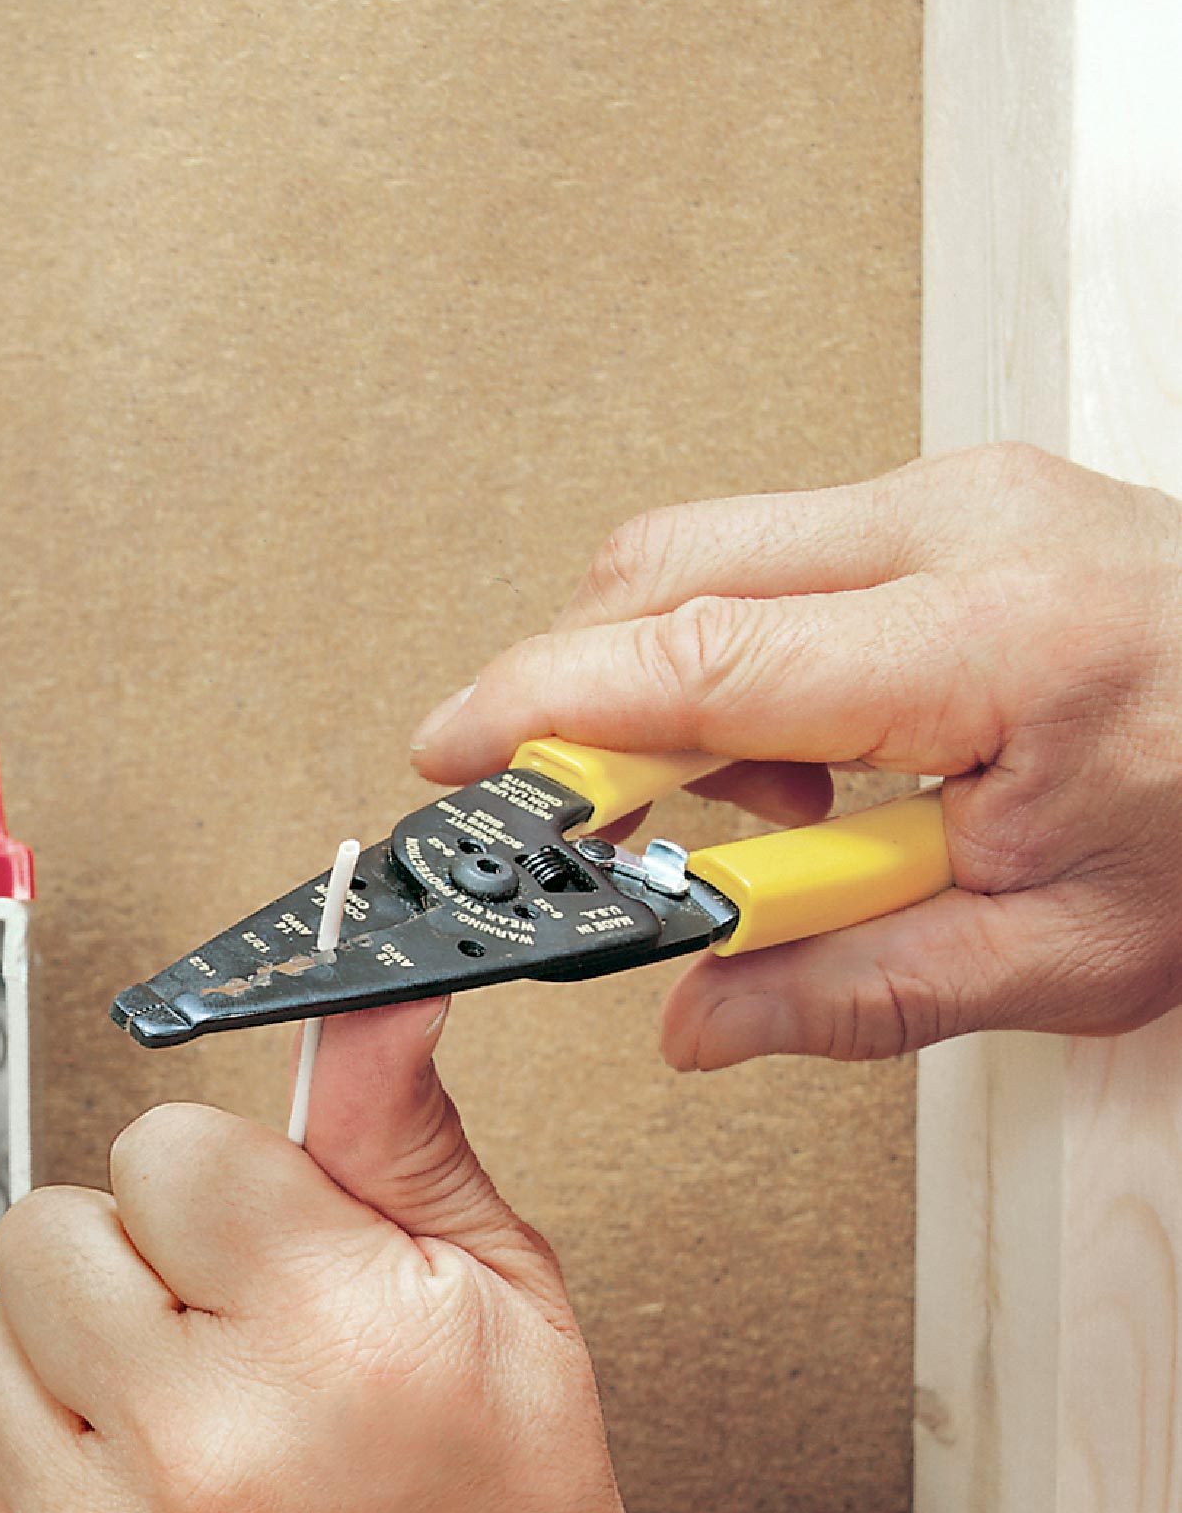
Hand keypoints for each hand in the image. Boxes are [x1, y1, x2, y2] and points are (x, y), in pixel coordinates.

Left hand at [0, 1000, 667, 1512]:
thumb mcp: (500, 1295)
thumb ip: (397, 1132)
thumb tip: (358, 995)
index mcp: (334, 1347)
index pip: (160, 1149)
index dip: (214, 1185)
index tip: (257, 1242)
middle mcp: (204, 1457)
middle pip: (48, 1229)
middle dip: (130, 1257)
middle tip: (218, 1330)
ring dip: (72, 1356)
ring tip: (182, 1418)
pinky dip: (43, 1462)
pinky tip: (147, 1500)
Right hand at [409, 442, 1181, 1066]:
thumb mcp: (1062, 953)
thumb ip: (853, 994)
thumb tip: (698, 1018)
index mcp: (998, 642)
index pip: (702, 658)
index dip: (544, 709)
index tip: (451, 758)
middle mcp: (964, 528)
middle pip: (665, 571)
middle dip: (578, 700)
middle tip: (592, 828)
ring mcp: (956, 495)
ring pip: (703, 554)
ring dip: (667, 690)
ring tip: (759, 816)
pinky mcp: (950, 500)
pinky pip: (771, 558)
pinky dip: (734, 663)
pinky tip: (807, 758)